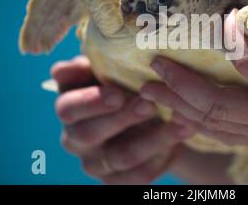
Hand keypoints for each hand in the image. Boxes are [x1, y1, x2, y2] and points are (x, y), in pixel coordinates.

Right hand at [51, 56, 195, 183]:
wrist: (146, 114)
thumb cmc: (121, 83)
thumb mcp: (103, 70)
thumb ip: (85, 66)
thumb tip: (65, 67)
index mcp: (69, 109)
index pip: (67, 109)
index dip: (91, 102)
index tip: (117, 93)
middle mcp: (76, 140)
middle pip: (90, 134)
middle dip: (122, 118)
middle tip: (149, 104)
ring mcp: (97, 164)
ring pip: (121, 155)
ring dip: (152, 137)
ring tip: (177, 121)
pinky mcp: (120, 180)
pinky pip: (139, 174)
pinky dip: (163, 155)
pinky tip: (182, 135)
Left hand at [140, 0, 247, 170]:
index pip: (235, 87)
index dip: (197, 73)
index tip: (168, 57)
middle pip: (214, 113)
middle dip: (176, 93)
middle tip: (148, 74)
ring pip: (215, 128)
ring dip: (181, 109)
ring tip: (152, 93)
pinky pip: (226, 134)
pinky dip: (199, 123)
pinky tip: (180, 113)